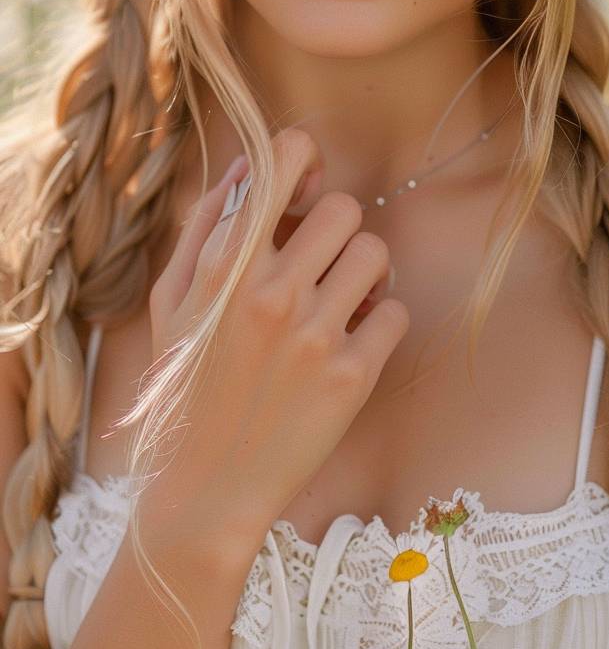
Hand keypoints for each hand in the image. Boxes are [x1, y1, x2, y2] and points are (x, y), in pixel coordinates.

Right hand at [140, 129, 409, 566]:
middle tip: (320, 266)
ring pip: (378, 255)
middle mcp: (272, 292)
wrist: (206, 489)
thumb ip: (208, 226)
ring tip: (339, 305)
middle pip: (346, 208)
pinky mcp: (353, 377)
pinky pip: (397, 312)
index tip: (302, 195)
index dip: (305, 163)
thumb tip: (251, 164)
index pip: (285, 159)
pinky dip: (380, 323)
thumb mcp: (172, 300)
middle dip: (337, 232)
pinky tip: (350, 344)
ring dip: (364, 276)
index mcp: (224, 266)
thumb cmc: (185, 387)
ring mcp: (315, 335)